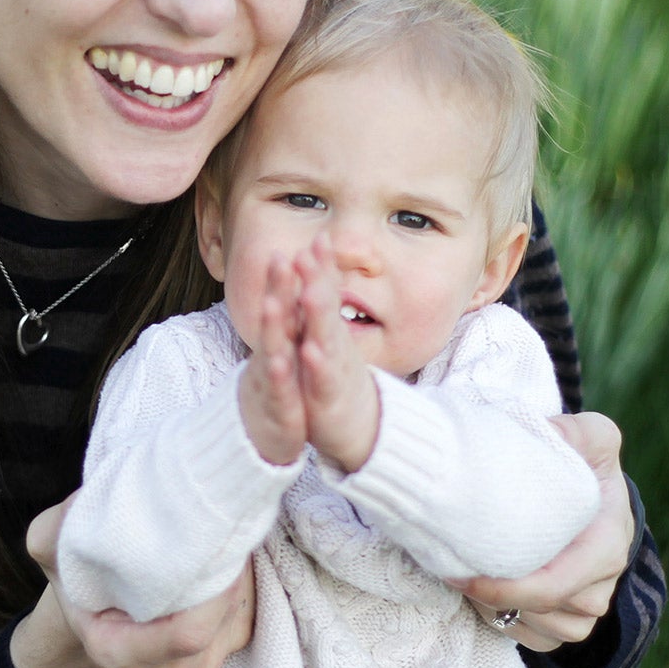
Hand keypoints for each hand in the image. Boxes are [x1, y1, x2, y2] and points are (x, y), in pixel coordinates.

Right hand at [19, 494, 256, 667]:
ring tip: (218, 542)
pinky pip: (247, 618)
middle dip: (226, 578)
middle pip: (216, 628)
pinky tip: (223, 561)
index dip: (211, 591)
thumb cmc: (80, 570)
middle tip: (219, 531)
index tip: (215, 546)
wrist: (102, 594)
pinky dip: (243, 587)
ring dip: (236, 580)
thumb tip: (82, 508)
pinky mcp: (226, 649)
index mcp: (117, 651)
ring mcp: (197, 666)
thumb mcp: (51, 542)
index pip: (186, 636)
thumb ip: (55, 529)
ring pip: (235, 620)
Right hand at [238, 254, 306, 466]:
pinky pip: (277, 390)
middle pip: (273, 317)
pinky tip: (281, 361)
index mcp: (279, 340)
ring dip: (271, 326)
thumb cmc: (274, 390)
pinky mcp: (276, 408)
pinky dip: (279, 376)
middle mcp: (271, 354)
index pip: (283, 302)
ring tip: (272, 302)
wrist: (257, 439)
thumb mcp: (280, 353)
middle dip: (276, 288)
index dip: (287, 275)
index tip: (299, 245)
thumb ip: (285, 320)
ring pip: (270, 350)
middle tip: (278, 257)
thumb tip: (290, 285)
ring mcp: (270, 380)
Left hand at [291, 235, 378, 471]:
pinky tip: (308, 350)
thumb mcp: (332, 342)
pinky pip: (322, 378)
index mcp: (329, 330)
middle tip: (310, 252)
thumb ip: (325, 309)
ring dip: (317, 316)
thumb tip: (322, 273)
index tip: (318, 238)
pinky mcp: (329, 396)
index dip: (322, 267)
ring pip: (325, 338)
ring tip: (309, 292)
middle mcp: (335, 344)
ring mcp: (334, 369)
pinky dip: (316, 364)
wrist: (361, 428)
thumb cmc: (339, 379)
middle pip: (325, 307)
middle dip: (317, 280)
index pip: (325, 291)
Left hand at [458, 413, 635, 652]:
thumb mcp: (592, 438)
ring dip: (498, 611)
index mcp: (607, 545)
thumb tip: (550, 434)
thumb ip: (579, 432)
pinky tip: (485, 599)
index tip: (463, 575)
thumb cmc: (587, 466)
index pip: (556, 584)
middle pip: (542, 609)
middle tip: (453, 572)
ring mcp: (588, 609)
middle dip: (494, 597)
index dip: (507, 588)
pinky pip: (537, 640)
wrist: (592, 497)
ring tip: (467, 581)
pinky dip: (508, 625)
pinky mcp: (571, 623)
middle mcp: (602, 584)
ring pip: (539, 629)